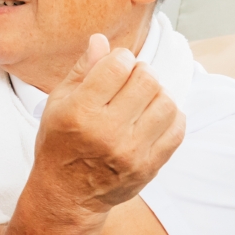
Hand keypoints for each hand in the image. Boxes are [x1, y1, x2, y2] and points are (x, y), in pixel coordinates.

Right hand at [28, 34, 184, 220]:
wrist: (68, 194)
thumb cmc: (59, 144)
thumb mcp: (58, 103)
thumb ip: (82, 70)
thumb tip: (102, 40)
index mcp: (80, 112)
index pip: (117, 65)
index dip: (119, 58)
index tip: (115, 65)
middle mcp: (107, 131)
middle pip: (147, 80)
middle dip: (141, 73)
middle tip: (130, 81)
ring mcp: (132, 151)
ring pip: (167, 102)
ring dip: (157, 95)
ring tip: (142, 101)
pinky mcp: (149, 166)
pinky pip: (177, 129)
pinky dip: (170, 117)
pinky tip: (153, 118)